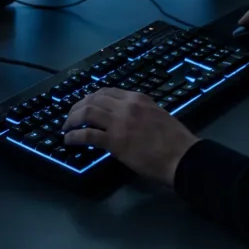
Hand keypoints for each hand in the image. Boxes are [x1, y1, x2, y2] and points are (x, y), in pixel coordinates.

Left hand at [63, 88, 198, 183]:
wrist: (182, 156)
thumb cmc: (175, 140)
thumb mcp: (158, 115)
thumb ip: (141, 112)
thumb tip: (127, 118)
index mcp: (137, 98)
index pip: (107, 91)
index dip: (91, 97)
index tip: (84, 104)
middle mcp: (126, 106)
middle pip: (92, 99)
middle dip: (77, 107)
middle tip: (70, 116)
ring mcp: (119, 122)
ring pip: (86, 112)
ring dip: (72, 119)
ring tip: (66, 127)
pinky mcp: (115, 141)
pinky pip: (87, 135)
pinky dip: (74, 136)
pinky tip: (69, 140)